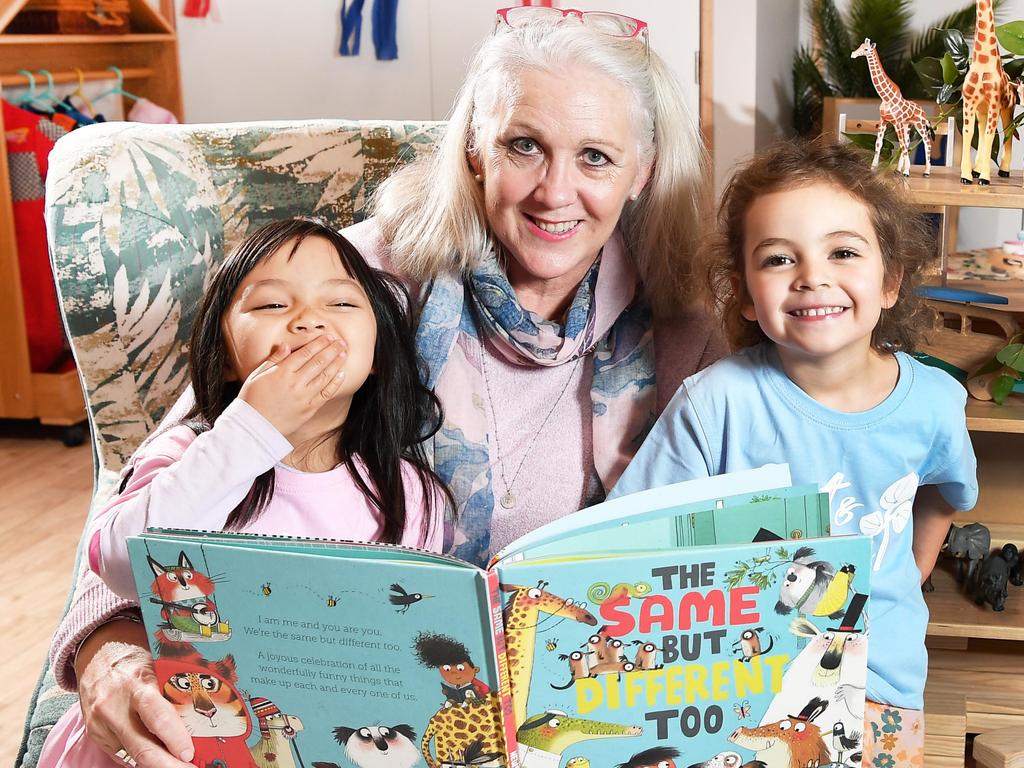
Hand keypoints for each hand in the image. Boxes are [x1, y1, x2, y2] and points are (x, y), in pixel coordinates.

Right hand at [76, 623, 193, 767]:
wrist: (96, 659)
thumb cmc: (134, 660)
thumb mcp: (157, 665)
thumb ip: (174, 689)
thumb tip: (204, 711)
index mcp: (135, 684)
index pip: (156, 715)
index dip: (174, 738)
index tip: (189, 753)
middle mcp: (115, 707)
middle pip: (143, 748)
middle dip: (169, 765)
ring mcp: (102, 725)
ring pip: (133, 756)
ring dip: (159, 764)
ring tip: (180, 766)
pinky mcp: (97, 736)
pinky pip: (124, 755)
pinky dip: (143, 759)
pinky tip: (161, 759)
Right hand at [238, 335, 347, 438]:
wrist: (254, 427)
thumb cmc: (252, 399)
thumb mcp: (257, 375)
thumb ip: (274, 359)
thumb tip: (286, 345)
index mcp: (282, 372)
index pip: (305, 353)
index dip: (319, 344)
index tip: (328, 337)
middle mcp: (295, 383)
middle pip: (318, 362)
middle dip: (332, 350)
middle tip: (341, 342)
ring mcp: (304, 397)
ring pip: (325, 376)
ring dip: (336, 363)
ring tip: (344, 353)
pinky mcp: (309, 409)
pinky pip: (326, 394)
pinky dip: (335, 383)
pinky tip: (342, 374)